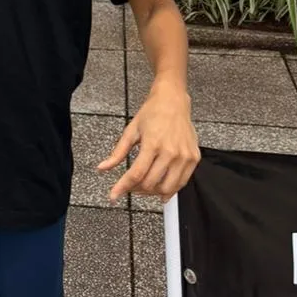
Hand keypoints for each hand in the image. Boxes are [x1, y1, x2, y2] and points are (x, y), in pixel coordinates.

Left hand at [97, 85, 199, 203]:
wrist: (173, 100)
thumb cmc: (152, 112)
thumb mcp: (131, 130)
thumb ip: (117, 153)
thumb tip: (103, 168)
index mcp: (152, 144)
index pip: (136, 174)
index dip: (122, 188)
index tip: (114, 196)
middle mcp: (170, 152)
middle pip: (151, 184)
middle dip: (136, 189)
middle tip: (130, 186)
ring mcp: (184, 157)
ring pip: (167, 188)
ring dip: (153, 192)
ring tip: (144, 187)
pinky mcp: (194, 158)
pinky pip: (182, 183)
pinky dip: (170, 190)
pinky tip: (161, 188)